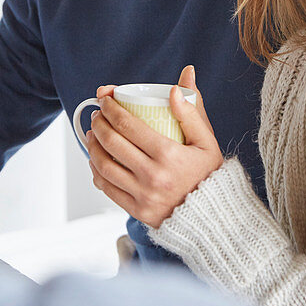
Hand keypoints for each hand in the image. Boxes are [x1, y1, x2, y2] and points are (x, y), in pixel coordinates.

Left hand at [86, 65, 221, 227]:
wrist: (212, 216)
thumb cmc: (208, 175)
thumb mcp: (207, 141)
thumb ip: (191, 112)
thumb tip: (174, 88)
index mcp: (169, 154)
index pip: (128, 125)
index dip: (110, 108)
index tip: (105, 99)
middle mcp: (153, 176)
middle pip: (112, 142)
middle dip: (99, 123)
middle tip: (98, 115)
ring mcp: (143, 195)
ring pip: (103, 166)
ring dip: (92, 146)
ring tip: (93, 134)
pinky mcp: (137, 211)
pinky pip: (107, 188)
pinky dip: (96, 171)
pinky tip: (96, 160)